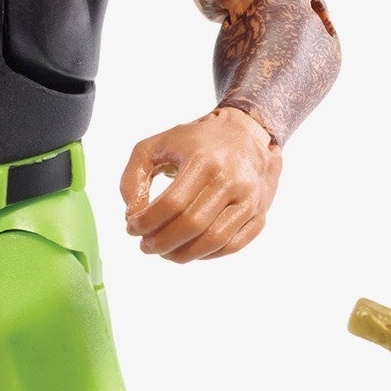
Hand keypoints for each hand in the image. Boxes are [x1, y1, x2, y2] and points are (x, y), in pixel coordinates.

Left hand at [120, 107, 282, 262]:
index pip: (171, 203)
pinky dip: (206, 255)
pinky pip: (232, 246)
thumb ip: (134, 176)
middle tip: (145, 245)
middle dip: (161, 242)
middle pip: (192, 225)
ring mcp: (249, 200)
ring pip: (214, 241)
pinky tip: (189, 249)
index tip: (131, 227)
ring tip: (164, 252)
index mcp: (204, 161)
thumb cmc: (197, 142)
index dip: (146, 222)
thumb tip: (132, 214)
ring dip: (182, 254)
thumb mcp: (158, 144)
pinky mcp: (259, 215)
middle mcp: (231, 180)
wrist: (248, 135)